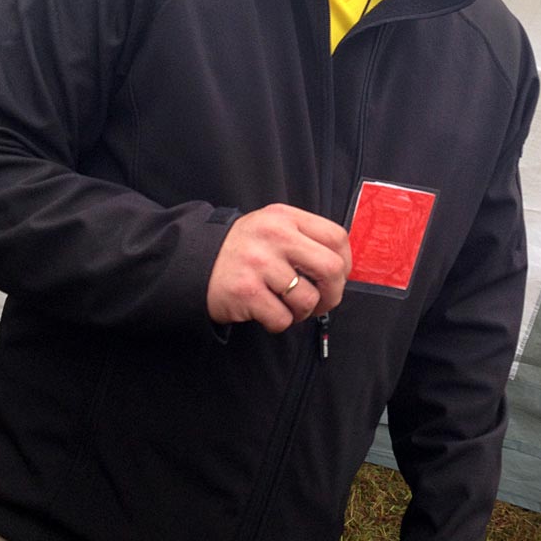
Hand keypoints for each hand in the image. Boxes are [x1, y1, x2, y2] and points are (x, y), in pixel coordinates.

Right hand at [206, 203, 350, 331]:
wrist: (194, 261)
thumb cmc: (243, 249)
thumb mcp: (272, 226)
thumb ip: (304, 237)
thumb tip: (341, 267)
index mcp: (286, 218)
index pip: (337, 237)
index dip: (346, 263)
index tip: (338, 277)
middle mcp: (275, 236)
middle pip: (331, 268)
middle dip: (333, 294)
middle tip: (320, 302)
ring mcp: (259, 263)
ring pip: (307, 299)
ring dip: (301, 312)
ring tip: (286, 306)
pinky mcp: (246, 292)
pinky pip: (282, 319)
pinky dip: (279, 322)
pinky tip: (267, 312)